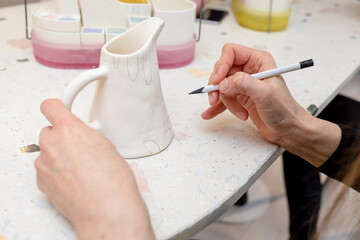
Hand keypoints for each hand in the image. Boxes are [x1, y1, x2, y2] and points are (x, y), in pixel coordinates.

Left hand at [35, 99, 154, 239]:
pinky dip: (55, 173)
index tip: (58, 109)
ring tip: (79, 170)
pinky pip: (45, 170)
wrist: (106, 209)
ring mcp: (44, 164)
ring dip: (58, 156)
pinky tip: (73, 181)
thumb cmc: (113, 180)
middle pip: (48, 132)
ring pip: (46, 152)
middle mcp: (52, 144)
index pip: (51, 107)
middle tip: (78, 149)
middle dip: (61, 137)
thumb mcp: (106, 146)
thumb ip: (87, 136)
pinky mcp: (42, 182)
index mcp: (70, 129)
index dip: (55, 107)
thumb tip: (83, 140)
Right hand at [202, 44, 340, 166]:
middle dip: (218, 86)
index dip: (221, 65)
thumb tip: (223, 83)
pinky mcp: (240, 98)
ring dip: (224, 101)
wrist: (289, 129)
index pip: (231, 52)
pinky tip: (209, 113)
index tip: (217, 81)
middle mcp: (250, 70)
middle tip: (216, 98)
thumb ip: (244, 84)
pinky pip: (223, 99)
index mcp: (258, 61)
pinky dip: (216, 107)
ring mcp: (244, 85)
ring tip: (238, 112)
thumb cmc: (284, 110)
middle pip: (222, 70)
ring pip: (222, 87)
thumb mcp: (265, 94)